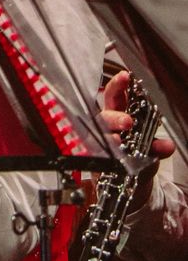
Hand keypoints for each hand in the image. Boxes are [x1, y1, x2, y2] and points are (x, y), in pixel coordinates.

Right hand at [101, 70, 173, 208]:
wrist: (130, 182)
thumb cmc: (136, 157)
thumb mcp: (150, 150)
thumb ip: (158, 147)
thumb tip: (167, 145)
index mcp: (118, 114)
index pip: (115, 95)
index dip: (118, 85)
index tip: (125, 78)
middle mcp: (105, 125)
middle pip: (103, 114)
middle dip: (114, 116)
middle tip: (128, 121)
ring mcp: (98, 140)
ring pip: (96, 133)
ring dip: (108, 136)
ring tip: (119, 140)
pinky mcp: (94, 156)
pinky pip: (96, 152)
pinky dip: (104, 153)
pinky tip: (111, 155)